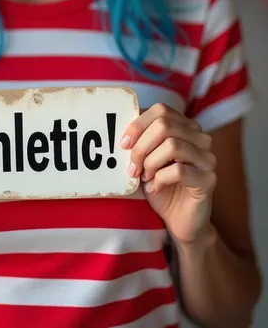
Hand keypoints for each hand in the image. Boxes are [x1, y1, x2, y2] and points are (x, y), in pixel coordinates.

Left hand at [121, 103, 216, 246]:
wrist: (179, 220)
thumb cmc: (160, 185)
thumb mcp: (146, 158)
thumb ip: (140, 140)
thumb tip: (122, 127)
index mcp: (185, 126)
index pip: (161, 110)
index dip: (138, 125)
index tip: (123, 144)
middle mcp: (200, 138)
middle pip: (164, 125)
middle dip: (141, 147)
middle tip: (132, 167)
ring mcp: (207, 158)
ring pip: (172, 145)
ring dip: (150, 163)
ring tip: (145, 177)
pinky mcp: (208, 179)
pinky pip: (179, 170)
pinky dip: (160, 179)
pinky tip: (155, 187)